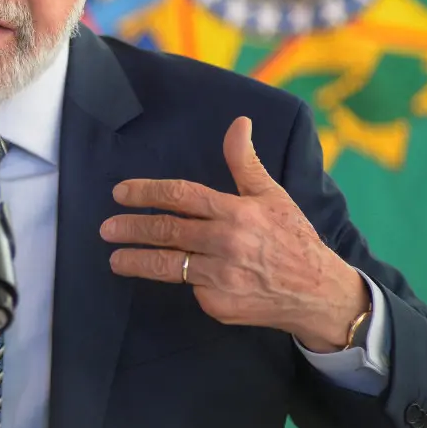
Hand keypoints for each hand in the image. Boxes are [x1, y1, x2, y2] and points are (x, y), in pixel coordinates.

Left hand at [102, 117, 367, 351]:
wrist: (319, 295)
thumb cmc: (293, 238)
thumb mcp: (273, 195)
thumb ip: (245, 162)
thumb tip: (238, 122)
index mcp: (237, 212)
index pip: (181, 195)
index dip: (147, 192)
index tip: (120, 193)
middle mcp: (225, 243)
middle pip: (167, 231)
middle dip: (131, 228)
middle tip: (106, 228)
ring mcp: (221, 277)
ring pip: (168, 266)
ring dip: (136, 261)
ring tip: (115, 259)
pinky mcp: (219, 305)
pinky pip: (191, 290)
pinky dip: (184, 282)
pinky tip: (176, 278)